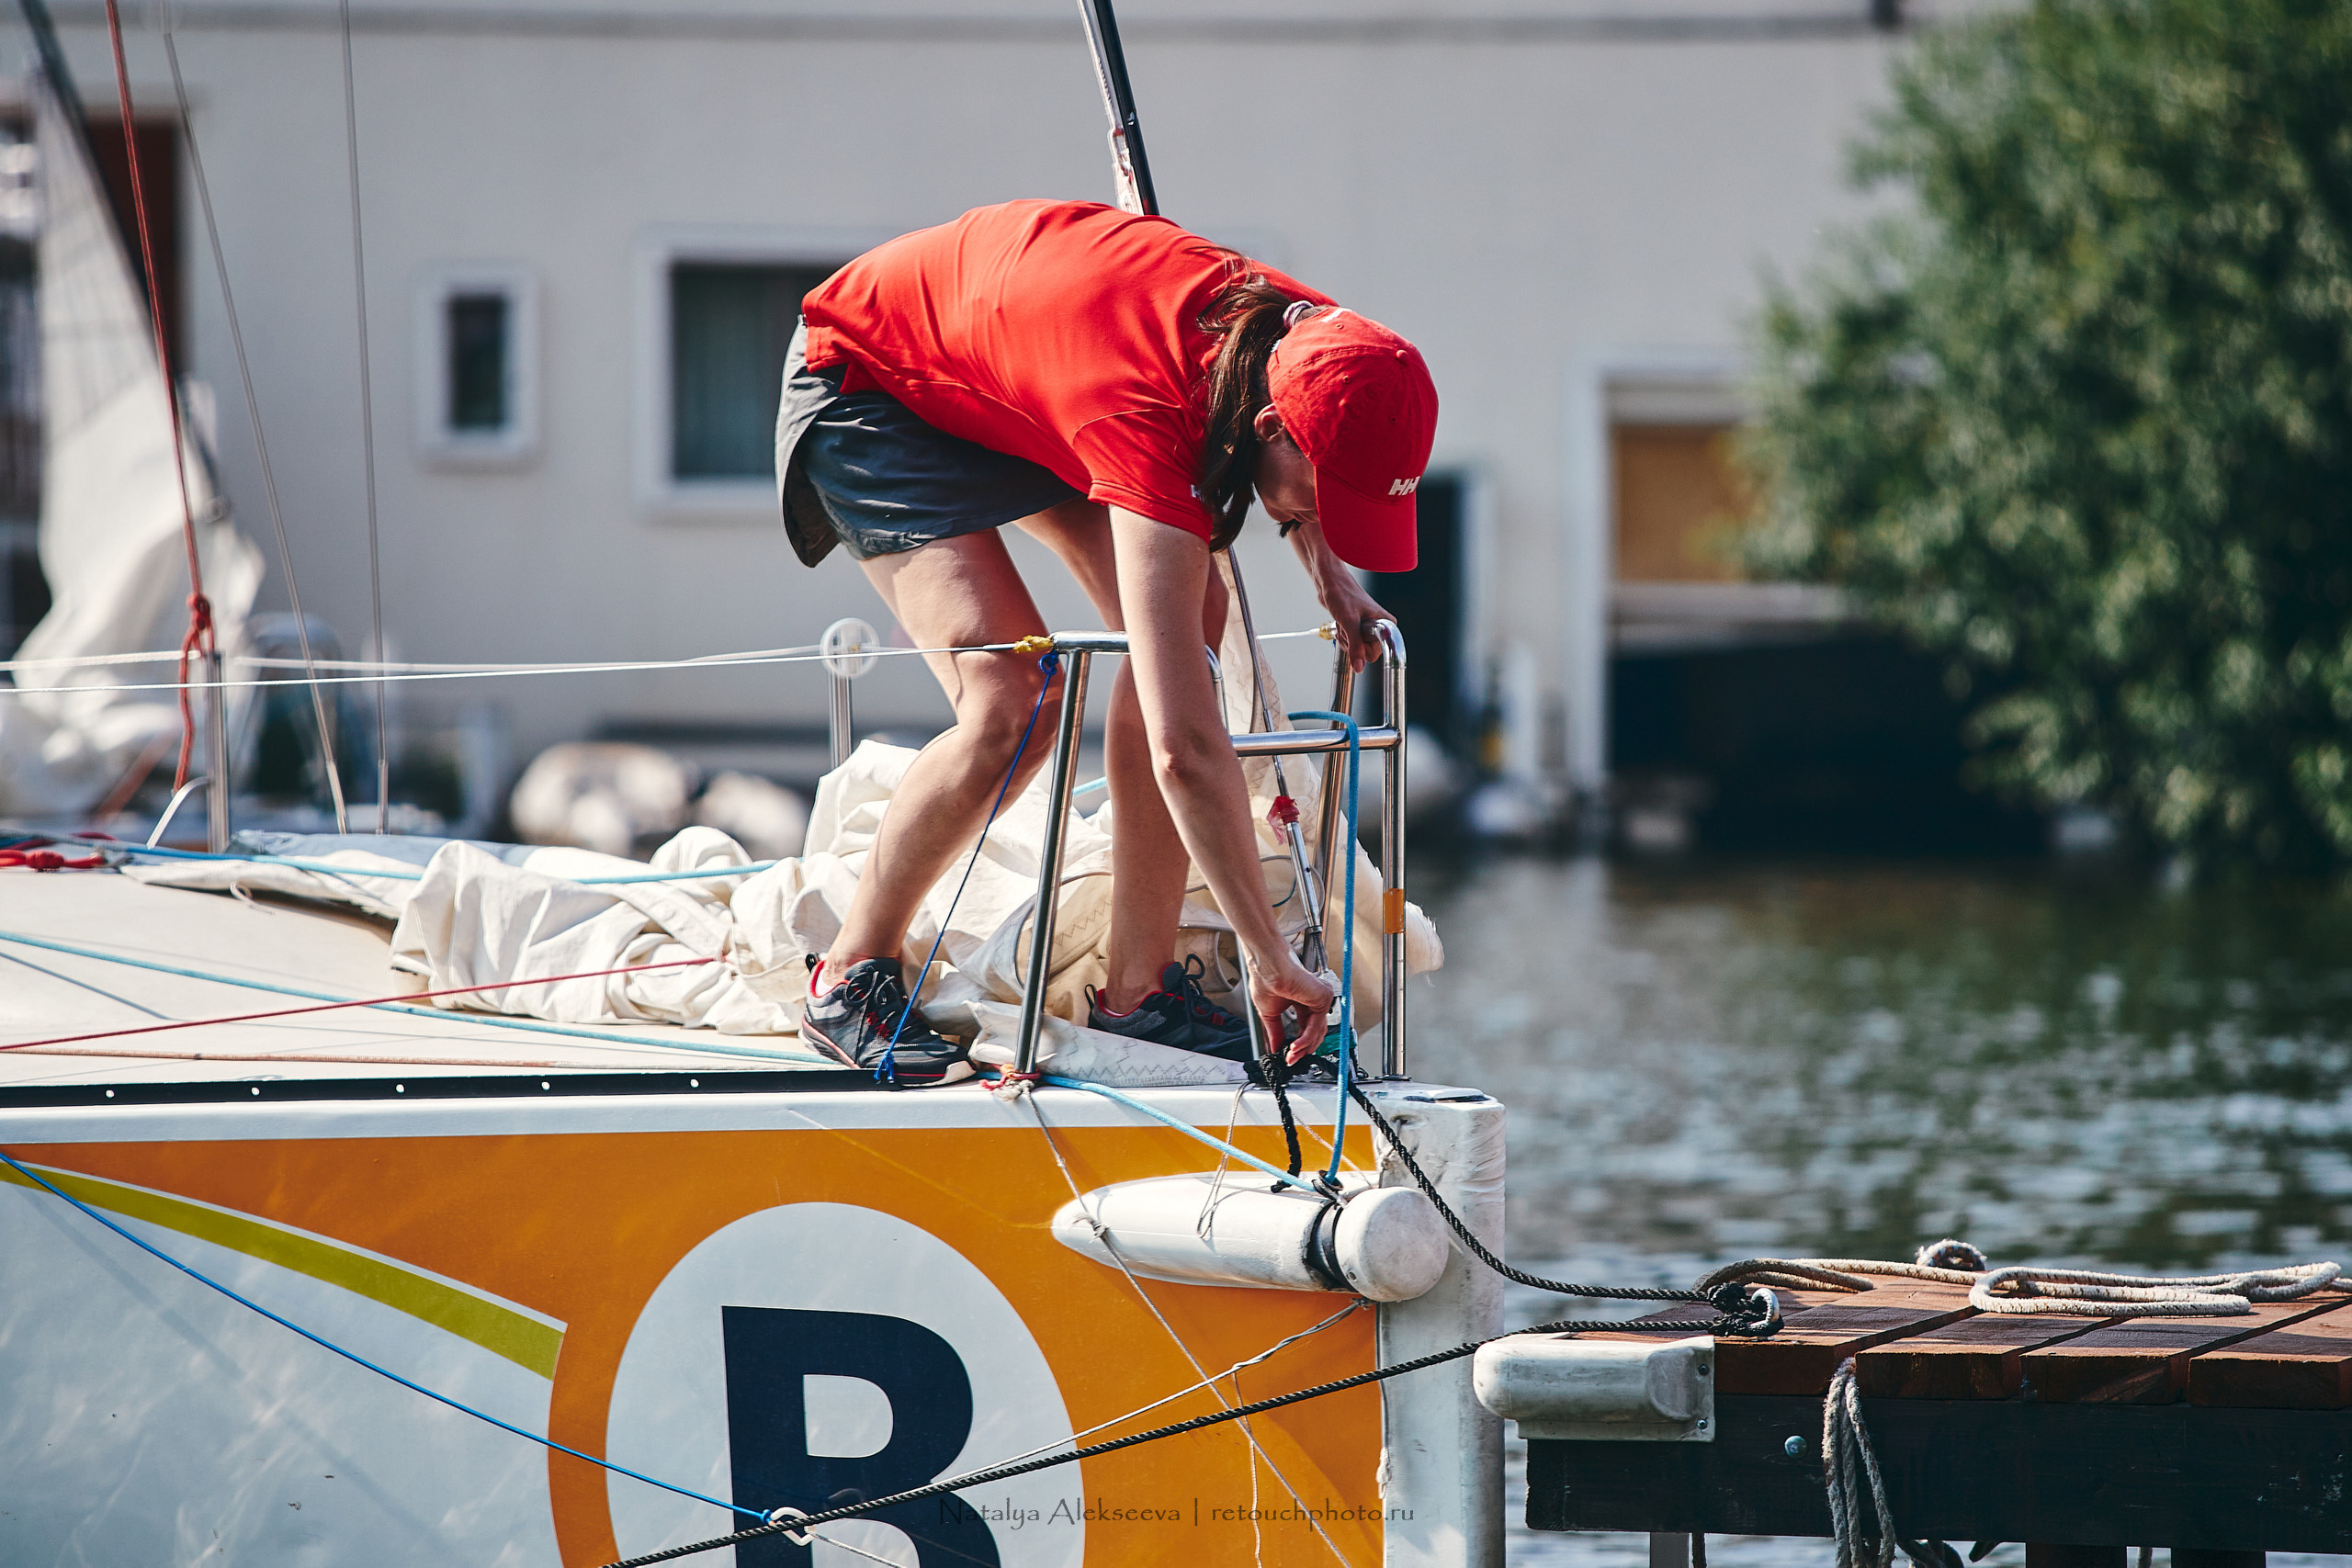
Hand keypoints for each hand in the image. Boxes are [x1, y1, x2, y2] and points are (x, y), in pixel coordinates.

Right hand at [1248, 951, 1333, 1064]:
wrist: (1267, 967)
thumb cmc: (1265, 980)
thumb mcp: (1270, 1014)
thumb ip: (1276, 1032)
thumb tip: (1276, 1049)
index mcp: (1303, 1001)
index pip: (1306, 1028)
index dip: (1298, 1044)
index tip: (1288, 1056)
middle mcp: (1314, 1000)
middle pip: (1315, 1032)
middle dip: (1302, 1049)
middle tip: (1290, 1059)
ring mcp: (1320, 998)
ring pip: (1316, 1032)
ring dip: (1302, 1047)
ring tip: (1290, 1055)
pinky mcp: (1323, 997)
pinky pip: (1316, 1026)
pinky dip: (1305, 1039)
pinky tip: (1294, 1046)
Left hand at [1287, 519, 1390, 672]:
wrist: (1329, 582)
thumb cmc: (1341, 594)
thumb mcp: (1349, 622)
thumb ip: (1355, 646)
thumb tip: (1359, 668)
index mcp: (1386, 624)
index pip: (1376, 652)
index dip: (1363, 646)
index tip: (1355, 632)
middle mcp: (1380, 628)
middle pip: (1365, 653)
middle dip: (1351, 643)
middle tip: (1347, 626)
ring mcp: (1368, 629)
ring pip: (1356, 649)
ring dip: (1345, 638)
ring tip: (1343, 621)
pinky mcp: (1358, 629)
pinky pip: (1350, 643)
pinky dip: (1342, 635)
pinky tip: (1341, 623)